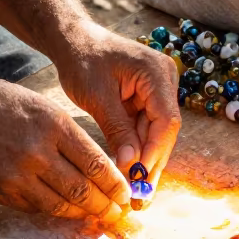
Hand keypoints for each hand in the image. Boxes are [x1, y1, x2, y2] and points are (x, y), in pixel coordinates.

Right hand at [0, 76, 130, 220]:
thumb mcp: (36, 104)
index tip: (126, 193)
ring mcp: (18, 176)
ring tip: (98, 218)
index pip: (97, 163)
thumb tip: (94, 162)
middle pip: (84, 190)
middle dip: (106, 206)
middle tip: (118, 214)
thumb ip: (65, 133)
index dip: (116, 184)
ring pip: (62, 205)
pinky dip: (55, 212)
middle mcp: (38, 152)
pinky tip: (66, 212)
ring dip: (84, 215)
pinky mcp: (1, 192)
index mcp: (53, 124)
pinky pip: (36, 208)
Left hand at [52, 20, 181, 187]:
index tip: (140, 178)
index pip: (166, 121)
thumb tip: (132, 165)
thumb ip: (118, 130)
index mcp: (157, 74)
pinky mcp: (147, 97)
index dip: (155, 153)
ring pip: (155, 133)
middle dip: (152, 164)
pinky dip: (136, 148)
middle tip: (143, 198)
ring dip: (144, 160)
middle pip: (164, 130)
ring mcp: (158, 89)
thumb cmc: (82, 60)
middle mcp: (165, 80)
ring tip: (136, 193)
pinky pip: (145, 127)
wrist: (73, 40)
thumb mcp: (97, 97)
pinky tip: (130, 173)